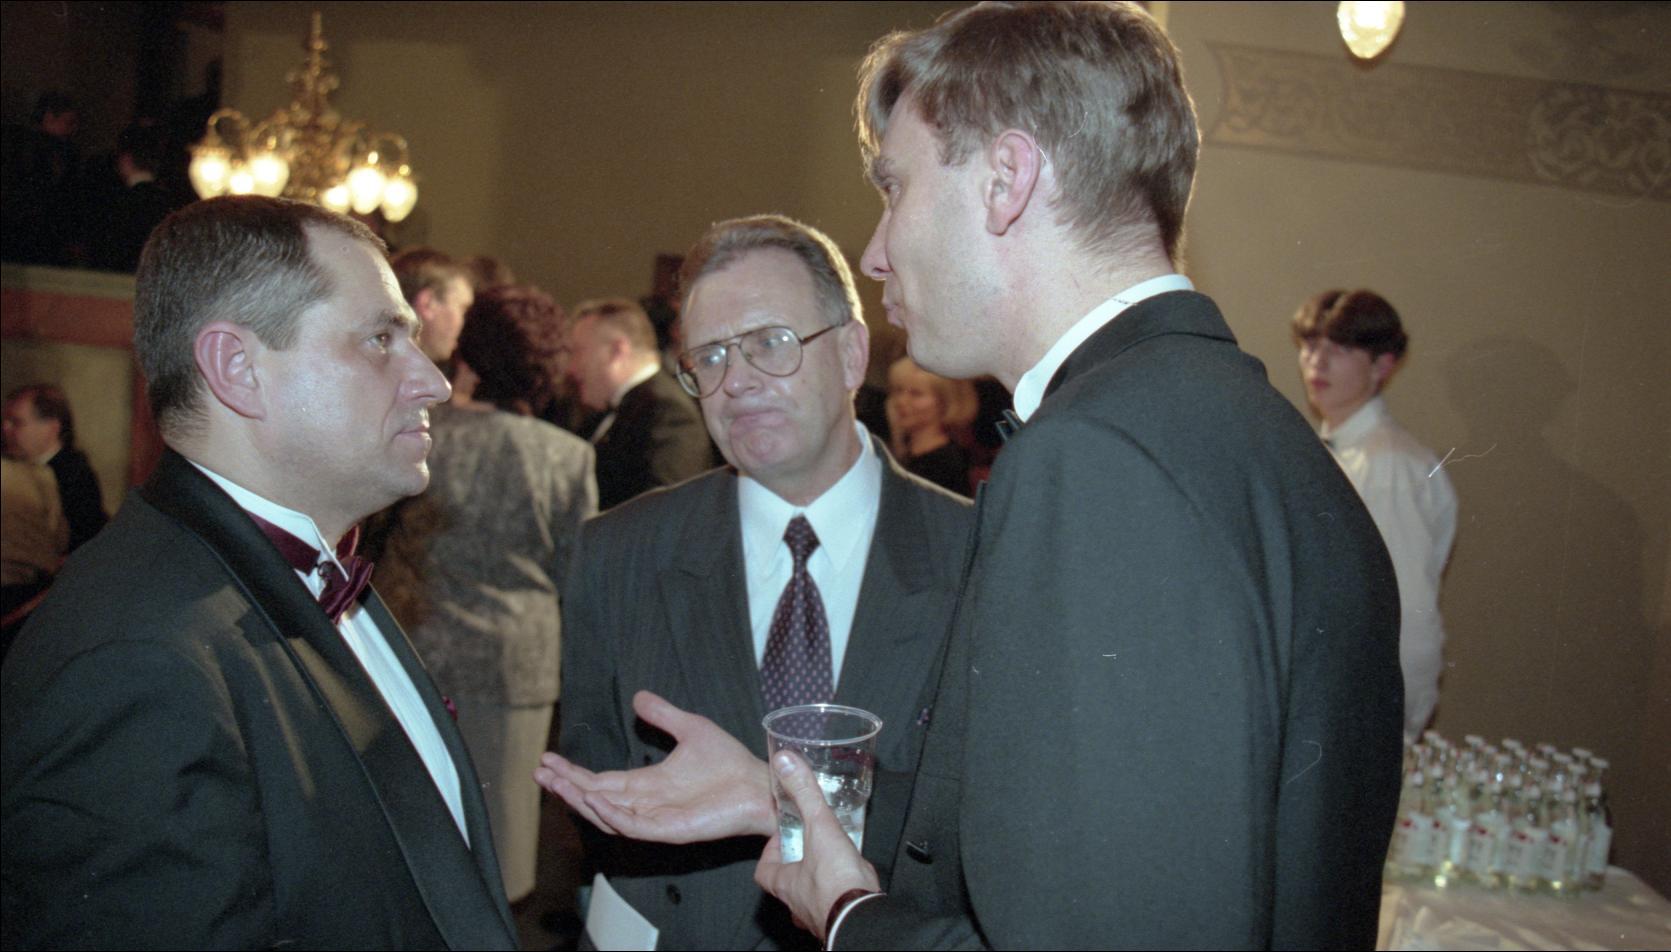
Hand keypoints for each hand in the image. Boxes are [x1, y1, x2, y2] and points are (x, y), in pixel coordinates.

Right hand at [534, 690, 776, 842]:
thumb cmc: (731, 763)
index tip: (548, 760)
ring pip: (608, 815)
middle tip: (540, 772)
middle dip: (567, 786)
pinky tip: (594, 798)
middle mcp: (646, 804)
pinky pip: (633, 827)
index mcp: (648, 784)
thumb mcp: (691, 728)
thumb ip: (663, 715)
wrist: (760, 784)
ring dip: (581, 800)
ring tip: (557, 784)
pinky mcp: (671, 830)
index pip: (601, 780)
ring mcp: (656, 820)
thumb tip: (638, 696)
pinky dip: (611, 814)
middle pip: (596, 798)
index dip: (574, 773)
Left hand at [754, 750, 878, 938]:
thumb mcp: (819, 827)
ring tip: (833, 859)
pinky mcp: (840, 917)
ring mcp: (818, 914)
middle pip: (788, 883)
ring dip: (818, 880)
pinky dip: (840, 890)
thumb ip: (804, 793)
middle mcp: (797, 904)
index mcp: (785, 884)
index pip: (764, 871)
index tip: (783, 836)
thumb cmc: (835, 880)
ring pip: (811, 896)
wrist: (862, 915)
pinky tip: (853, 877)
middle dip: (797, 864)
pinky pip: (834, 903)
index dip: (771, 852)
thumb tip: (785, 762)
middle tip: (810, 844)